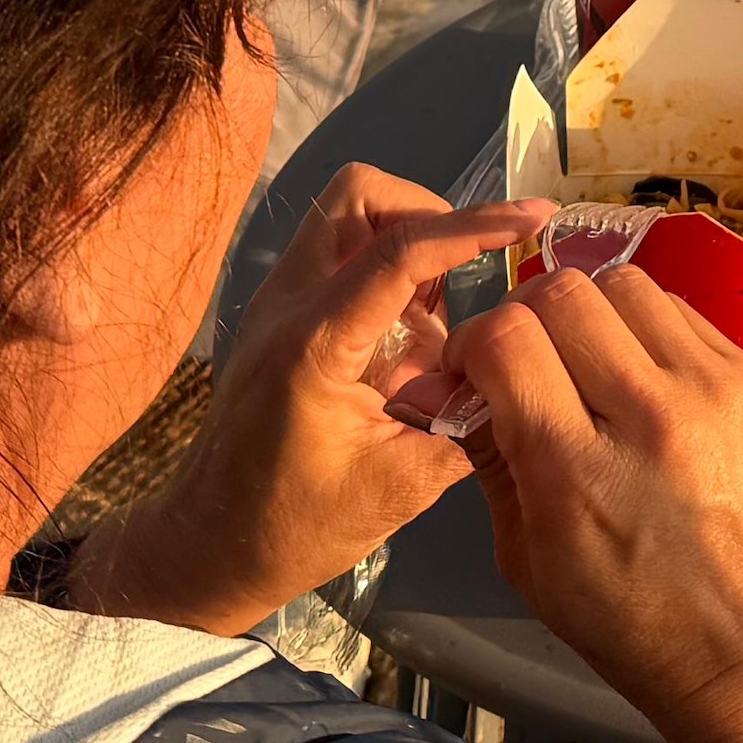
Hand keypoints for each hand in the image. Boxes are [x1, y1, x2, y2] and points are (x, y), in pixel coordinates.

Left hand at [82, 167, 545, 637]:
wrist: (208, 548)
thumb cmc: (295, 528)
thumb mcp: (400, 488)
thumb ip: (465, 423)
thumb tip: (515, 376)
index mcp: (315, 342)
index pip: (401, 251)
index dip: (475, 227)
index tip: (534, 218)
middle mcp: (287, 302)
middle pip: (359, 195)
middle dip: (426, 214)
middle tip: (461, 277)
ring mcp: (275, 303)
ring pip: (345, 217)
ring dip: (403, 241)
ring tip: (432, 319)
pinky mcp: (277, 317)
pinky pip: (337, 256)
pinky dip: (381, 271)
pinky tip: (403, 340)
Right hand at [445, 264, 742, 742]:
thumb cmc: (641, 635)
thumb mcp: (533, 567)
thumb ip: (497, 467)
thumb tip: (470, 394)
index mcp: (579, 470)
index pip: (504, 338)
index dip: (471, 345)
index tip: (475, 373)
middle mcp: (650, 412)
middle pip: (562, 292)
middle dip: (525, 318)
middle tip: (528, 363)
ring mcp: (715, 389)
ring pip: (626, 283)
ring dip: (589, 312)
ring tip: (589, 363)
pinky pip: (684, 311)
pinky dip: (647, 328)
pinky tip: (644, 375)